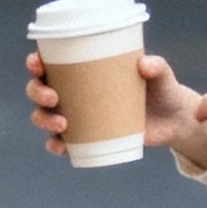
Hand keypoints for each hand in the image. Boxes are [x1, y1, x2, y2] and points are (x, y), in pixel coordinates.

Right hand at [26, 50, 206, 166]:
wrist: (171, 120)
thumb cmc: (161, 89)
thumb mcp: (162, 75)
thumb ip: (156, 66)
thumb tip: (144, 65)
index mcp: (82, 68)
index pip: (49, 61)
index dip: (35, 62)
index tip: (37, 64)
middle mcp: (73, 90)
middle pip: (38, 89)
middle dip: (36, 92)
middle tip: (53, 97)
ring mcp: (77, 115)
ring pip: (44, 115)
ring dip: (43, 119)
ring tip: (62, 123)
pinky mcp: (85, 137)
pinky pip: (61, 142)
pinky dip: (55, 145)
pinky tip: (60, 146)